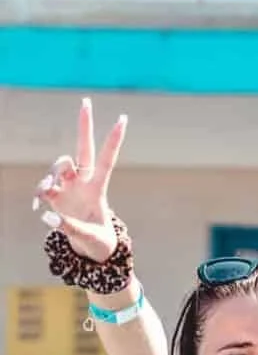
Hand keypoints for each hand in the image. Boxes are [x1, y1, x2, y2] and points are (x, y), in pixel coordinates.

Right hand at [33, 98, 126, 261]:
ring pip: (59, 166)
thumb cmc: (99, 244)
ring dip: (53, 172)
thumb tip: (49, 216)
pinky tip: (38, 207)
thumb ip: (70, 227)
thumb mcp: (90, 239)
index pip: (106, 160)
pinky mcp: (55, 196)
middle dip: (83, 126)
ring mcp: (68, 187)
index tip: (122, 119)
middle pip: (82, 149)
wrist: (91, 253)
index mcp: (99, 189)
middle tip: (86, 101)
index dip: (113, 140)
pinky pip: (43, 187)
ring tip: (47, 189)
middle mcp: (83, 183)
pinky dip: (39, 193)